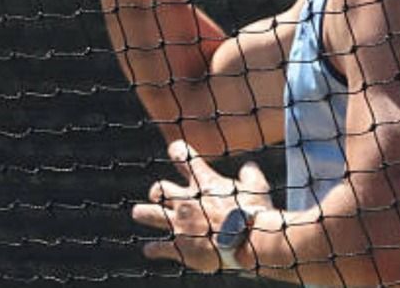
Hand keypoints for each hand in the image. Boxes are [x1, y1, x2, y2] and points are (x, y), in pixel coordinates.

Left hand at [131, 141, 272, 271]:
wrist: (248, 242)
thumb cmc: (255, 214)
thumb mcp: (258, 188)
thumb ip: (250, 176)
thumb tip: (249, 167)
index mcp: (204, 184)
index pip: (183, 157)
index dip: (178, 151)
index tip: (176, 150)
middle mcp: (186, 201)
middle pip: (159, 188)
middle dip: (158, 192)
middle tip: (163, 197)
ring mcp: (179, 224)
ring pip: (148, 213)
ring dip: (143, 213)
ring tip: (141, 214)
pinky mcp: (178, 246)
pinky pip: (157, 247)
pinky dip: (153, 249)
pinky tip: (151, 250)